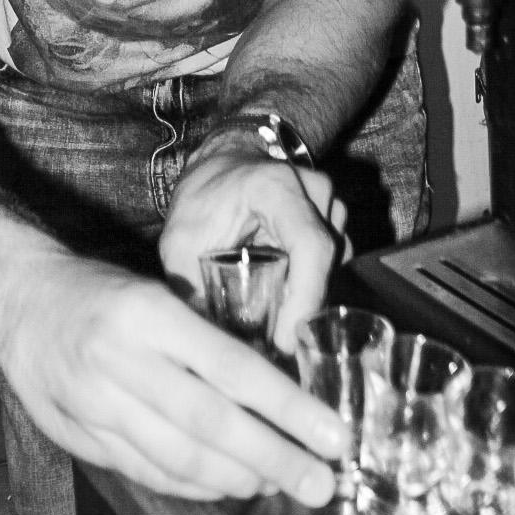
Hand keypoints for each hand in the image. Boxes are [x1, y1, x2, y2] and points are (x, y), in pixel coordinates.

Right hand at [0, 248, 344, 505]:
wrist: (16, 300)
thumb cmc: (96, 289)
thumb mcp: (153, 289)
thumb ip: (202, 336)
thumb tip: (271, 388)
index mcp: (149, 314)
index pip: (233, 368)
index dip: (288, 408)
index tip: (332, 433)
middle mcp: (123, 361)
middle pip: (212, 423)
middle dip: (276, 458)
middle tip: (323, 482)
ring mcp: (98, 405)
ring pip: (181, 458)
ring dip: (240, 479)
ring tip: (283, 484)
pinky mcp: (82, 438)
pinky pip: (149, 472)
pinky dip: (195, 487)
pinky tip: (228, 487)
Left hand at [159, 139, 345, 354]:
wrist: (220, 166)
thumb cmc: (201, 199)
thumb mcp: (181, 241)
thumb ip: (191, 287)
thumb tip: (203, 345)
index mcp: (277, 187)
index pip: (311, 246)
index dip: (305, 298)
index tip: (285, 339)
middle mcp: (315, 192)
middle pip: (325, 266)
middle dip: (301, 313)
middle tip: (272, 349)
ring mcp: (330, 206)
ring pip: (331, 270)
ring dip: (304, 302)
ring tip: (271, 327)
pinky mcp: (333, 224)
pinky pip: (330, 267)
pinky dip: (307, 290)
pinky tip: (282, 306)